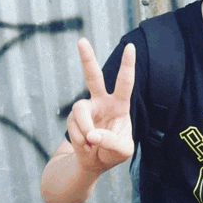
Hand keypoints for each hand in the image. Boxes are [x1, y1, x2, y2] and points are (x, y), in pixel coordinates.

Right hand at [67, 38, 135, 173]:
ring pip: (80, 111)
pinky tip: (87, 147)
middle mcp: (101, 102)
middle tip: (82, 40)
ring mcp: (85, 110)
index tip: (131, 46)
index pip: (125, 82)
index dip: (127, 64)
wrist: (94, 162)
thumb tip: (93, 134)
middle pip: (93, 77)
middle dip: (87, 59)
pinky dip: (81, 142)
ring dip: (85, 129)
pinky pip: (74, 128)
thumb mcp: (123, 150)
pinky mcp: (72, 120)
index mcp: (119, 104)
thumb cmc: (114, 151)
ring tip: (92, 143)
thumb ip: (113, 142)